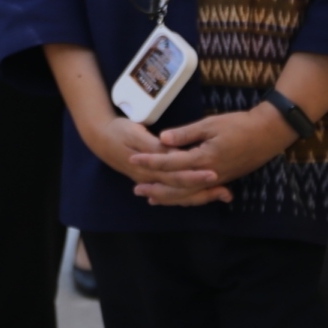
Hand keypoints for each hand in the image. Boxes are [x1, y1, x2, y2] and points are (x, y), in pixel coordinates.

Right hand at [77, 113, 210, 192]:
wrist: (100, 137)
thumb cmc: (119, 132)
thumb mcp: (135, 133)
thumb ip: (154, 146)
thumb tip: (172, 152)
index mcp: (148, 167)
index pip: (176, 176)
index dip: (196, 177)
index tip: (215, 175)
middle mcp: (151, 179)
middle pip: (181, 191)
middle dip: (205, 192)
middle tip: (227, 192)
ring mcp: (151, 182)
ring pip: (179, 196)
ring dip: (201, 196)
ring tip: (222, 195)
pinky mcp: (152, 180)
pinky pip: (173, 193)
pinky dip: (189, 196)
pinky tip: (203, 195)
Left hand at [128, 107, 292, 206]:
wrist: (267, 134)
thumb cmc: (239, 125)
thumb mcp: (210, 124)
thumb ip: (185, 134)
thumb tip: (162, 140)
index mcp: (202, 159)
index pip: (170, 163)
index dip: (150, 162)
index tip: (133, 160)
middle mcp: (208, 174)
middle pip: (176, 186)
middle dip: (155, 187)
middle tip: (136, 190)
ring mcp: (216, 179)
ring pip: (188, 195)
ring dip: (168, 197)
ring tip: (151, 198)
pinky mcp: (223, 180)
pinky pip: (199, 194)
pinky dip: (186, 197)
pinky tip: (178, 196)